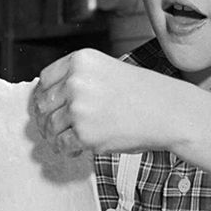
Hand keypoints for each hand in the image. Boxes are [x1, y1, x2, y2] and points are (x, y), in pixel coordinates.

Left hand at [32, 48, 190, 154]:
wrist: (167, 112)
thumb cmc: (143, 93)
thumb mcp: (107, 70)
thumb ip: (79, 78)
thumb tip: (50, 97)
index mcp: (80, 61)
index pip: (45, 79)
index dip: (44, 94)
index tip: (48, 104)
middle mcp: (76, 82)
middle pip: (42, 103)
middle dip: (46, 117)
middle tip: (52, 126)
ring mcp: (79, 108)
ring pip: (49, 126)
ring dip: (54, 136)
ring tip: (67, 138)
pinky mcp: (84, 134)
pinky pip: (62, 144)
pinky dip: (66, 149)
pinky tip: (77, 147)